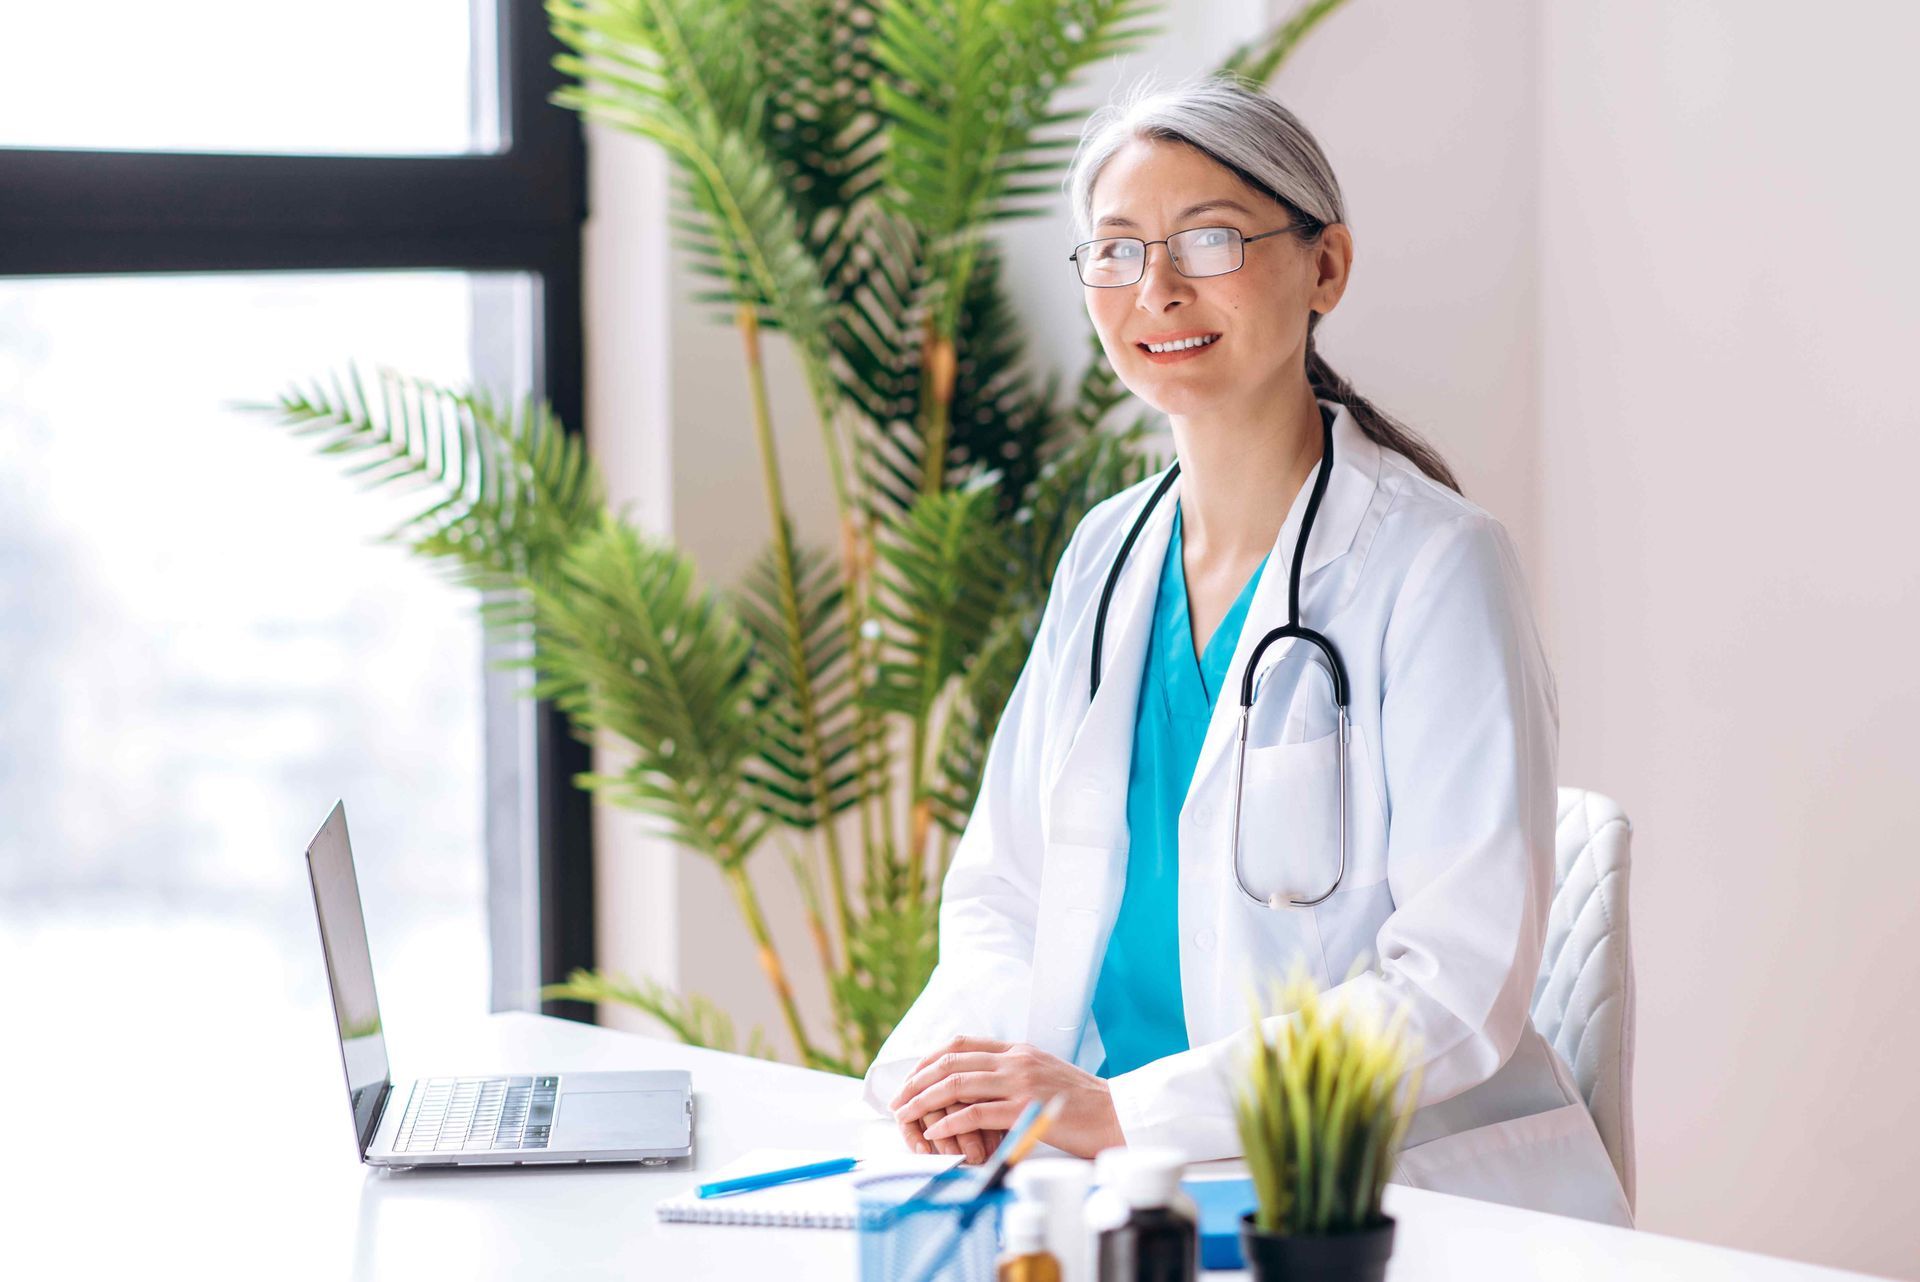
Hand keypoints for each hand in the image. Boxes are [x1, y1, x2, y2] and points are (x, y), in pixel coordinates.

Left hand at [890, 1036, 1124, 1158]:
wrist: (1119, 1115)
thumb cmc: (1084, 1105)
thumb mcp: (1045, 1077)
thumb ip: (1015, 1077)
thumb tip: (984, 1091)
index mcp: (1018, 1051)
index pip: (962, 1044)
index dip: (929, 1059)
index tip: (912, 1076)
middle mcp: (1016, 1060)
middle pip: (951, 1061)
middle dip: (917, 1080)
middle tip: (898, 1099)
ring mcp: (1021, 1081)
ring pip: (957, 1083)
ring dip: (924, 1100)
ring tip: (906, 1114)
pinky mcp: (1026, 1107)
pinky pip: (977, 1112)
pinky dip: (950, 1122)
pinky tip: (936, 1131)